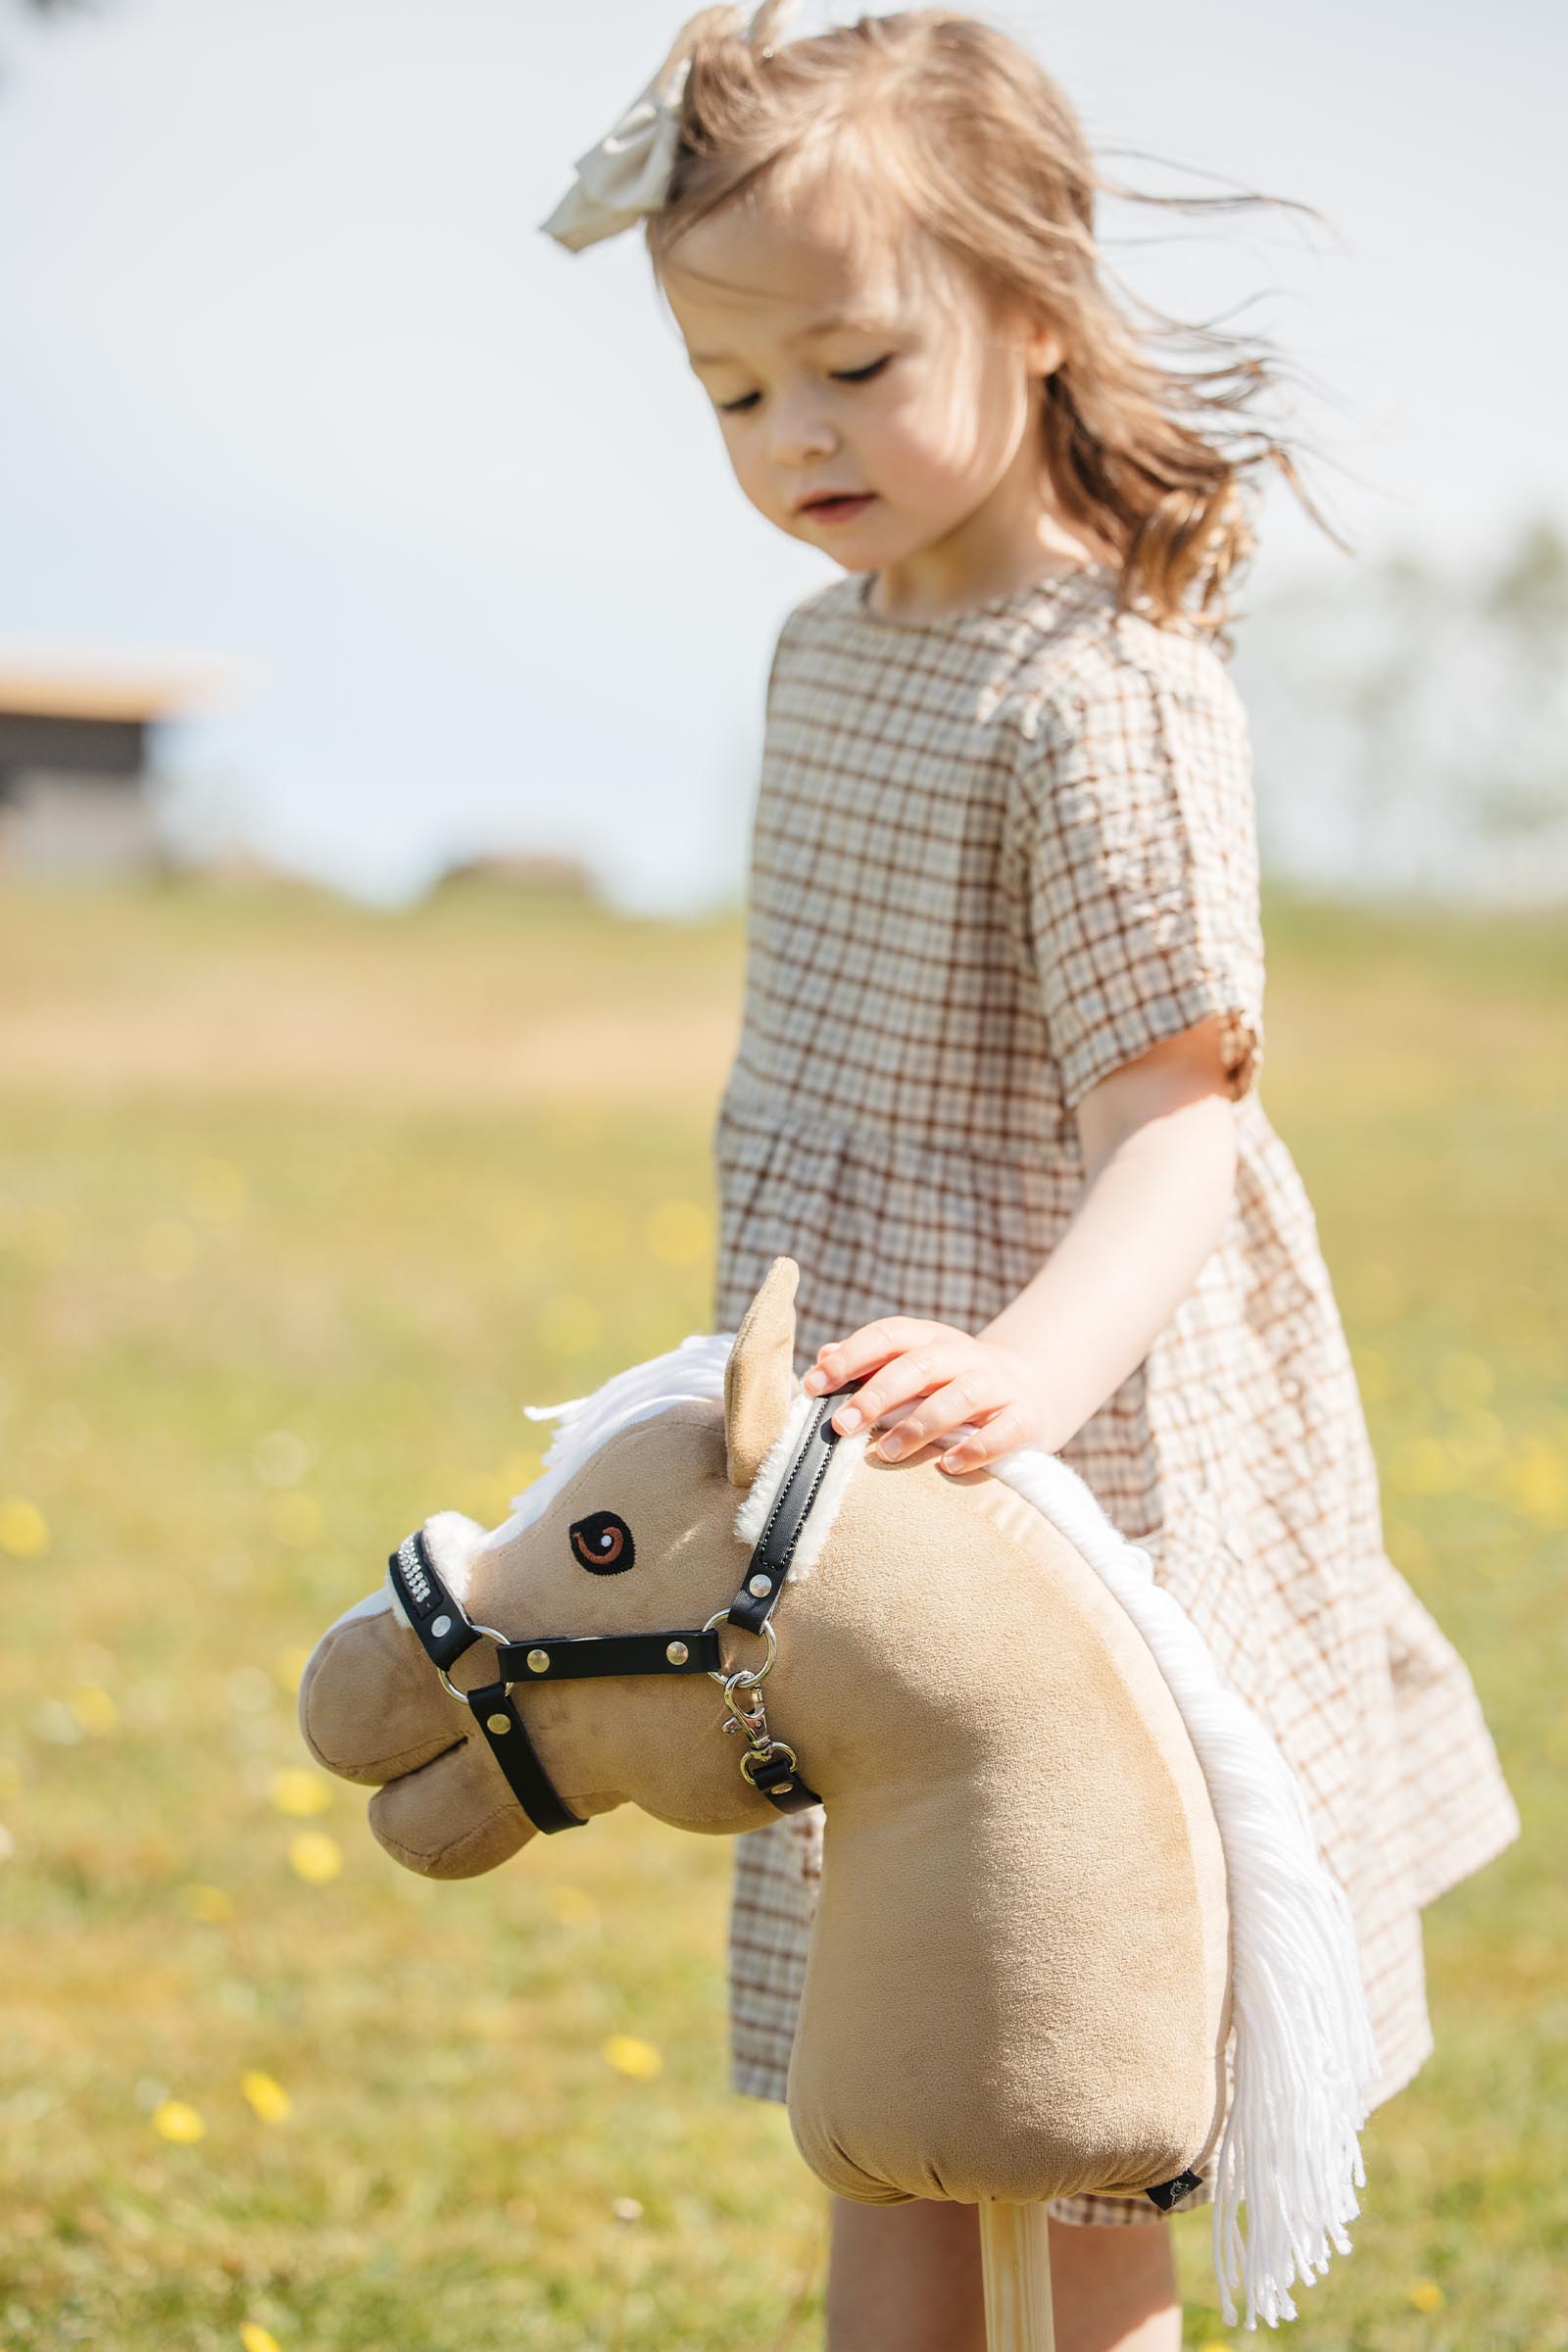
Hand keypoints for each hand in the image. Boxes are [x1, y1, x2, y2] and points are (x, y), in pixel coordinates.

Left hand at [800, 1317, 1051, 1474]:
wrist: (1031, 1390)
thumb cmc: (950, 1383)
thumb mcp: (914, 1366)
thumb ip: (870, 1364)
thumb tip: (822, 1357)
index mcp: (930, 1338)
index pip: (888, 1335)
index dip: (850, 1357)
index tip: (814, 1385)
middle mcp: (965, 1355)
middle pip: (919, 1365)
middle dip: (876, 1395)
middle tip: (841, 1426)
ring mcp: (998, 1385)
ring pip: (959, 1398)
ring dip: (918, 1426)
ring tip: (885, 1453)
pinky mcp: (1025, 1417)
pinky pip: (1002, 1432)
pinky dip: (975, 1449)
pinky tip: (947, 1466)